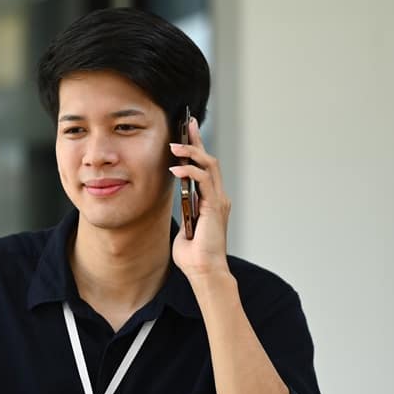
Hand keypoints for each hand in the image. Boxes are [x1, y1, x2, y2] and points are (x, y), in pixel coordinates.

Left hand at [168, 117, 231, 280]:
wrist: (204, 271)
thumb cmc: (193, 256)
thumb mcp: (184, 229)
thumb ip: (184, 214)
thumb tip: (176, 205)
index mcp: (211, 201)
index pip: (205, 168)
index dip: (196, 149)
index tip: (187, 132)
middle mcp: (218, 197)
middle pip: (210, 160)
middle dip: (197, 140)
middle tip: (187, 122)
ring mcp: (218, 201)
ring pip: (209, 166)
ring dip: (192, 152)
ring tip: (174, 145)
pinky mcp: (215, 206)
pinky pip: (203, 181)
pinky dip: (190, 172)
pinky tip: (175, 169)